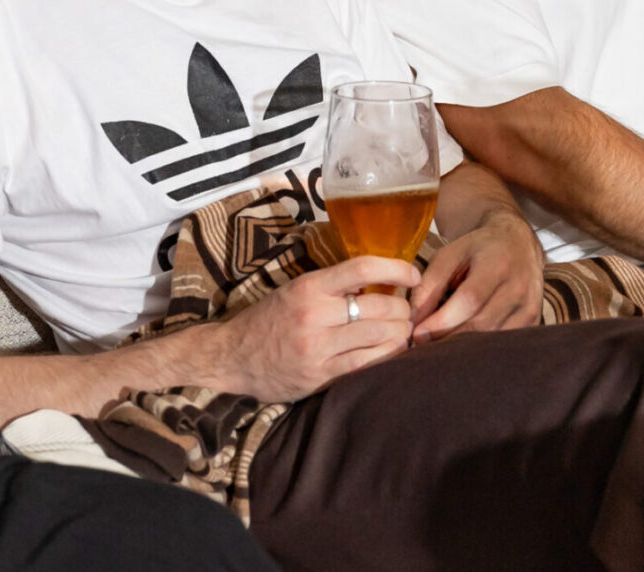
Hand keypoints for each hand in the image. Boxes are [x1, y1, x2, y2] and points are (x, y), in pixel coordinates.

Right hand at [203, 257, 419, 402]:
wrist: (232, 357)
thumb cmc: (268, 319)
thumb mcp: (295, 291)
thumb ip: (332, 286)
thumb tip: (380, 281)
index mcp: (309, 287)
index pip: (362, 268)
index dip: (396, 269)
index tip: (412, 276)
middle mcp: (314, 314)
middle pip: (380, 307)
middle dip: (403, 310)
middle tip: (406, 313)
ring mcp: (318, 347)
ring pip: (378, 336)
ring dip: (399, 334)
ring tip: (402, 332)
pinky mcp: (320, 375)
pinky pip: (366, 364)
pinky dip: (386, 356)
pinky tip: (391, 352)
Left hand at [409, 213, 543, 343]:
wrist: (519, 244)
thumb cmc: (478, 250)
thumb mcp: (449, 255)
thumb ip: (429, 285)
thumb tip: (413, 320)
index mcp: (498, 264)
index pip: (470, 300)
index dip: (442, 321)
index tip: (417, 334)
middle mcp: (520, 287)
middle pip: (481, 324)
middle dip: (447, 339)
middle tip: (421, 347)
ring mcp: (530, 308)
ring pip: (491, 339)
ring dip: (461, 349)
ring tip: (437, 348)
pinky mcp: (533, 323)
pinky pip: (502, 345)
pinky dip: (479, 350)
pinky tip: (460, 348)